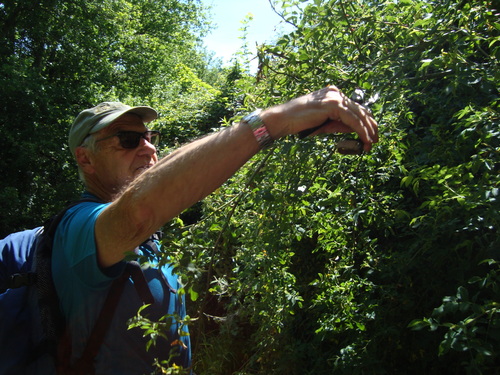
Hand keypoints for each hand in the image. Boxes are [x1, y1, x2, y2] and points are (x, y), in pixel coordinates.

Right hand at [261, 86, 378, 151]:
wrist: (284, 119)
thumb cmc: (300, 122)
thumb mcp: (325, 123)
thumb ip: (340, 124)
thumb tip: (357, 130)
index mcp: (333, 94)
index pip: (355, 108)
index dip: (366, 122)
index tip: (371, 135)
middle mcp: (336, 93)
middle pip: (360, 110)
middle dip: (370, 126)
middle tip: (375, 140)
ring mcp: (334, 97)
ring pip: (359, 115)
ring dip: (368, 130)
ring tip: (372, 143)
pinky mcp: (333, 105)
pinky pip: (352, 120)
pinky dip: (361, 130)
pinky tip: (365, 139)